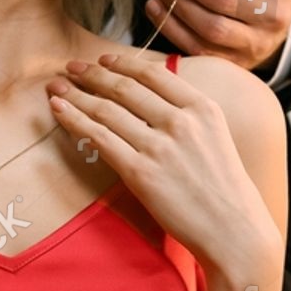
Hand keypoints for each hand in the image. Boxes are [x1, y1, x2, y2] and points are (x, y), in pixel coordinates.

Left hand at [45, 53, 280, 277]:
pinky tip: (60, 111)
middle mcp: (181, 121)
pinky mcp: (140, 173)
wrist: (233, 229)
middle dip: (92, 75)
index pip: (154, 74)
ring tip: (56, 88)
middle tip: (70, 68)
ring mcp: (159, 146)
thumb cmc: (225, 189)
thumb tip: (150, 99)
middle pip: (125, 88)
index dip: (123, 64)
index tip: (103, 60)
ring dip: (76, 95)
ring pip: (106, 110)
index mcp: (203, 107)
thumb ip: (188, 114)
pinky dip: (75, 121)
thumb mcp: (217, 136)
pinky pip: (99, 138)